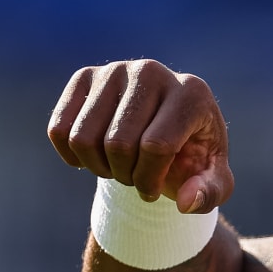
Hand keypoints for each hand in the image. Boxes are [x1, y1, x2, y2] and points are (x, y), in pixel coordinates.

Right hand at [47, 60, 233, 212]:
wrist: (167, 130)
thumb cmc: (191, 157)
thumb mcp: (213, 181)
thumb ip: (209, 195)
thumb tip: (187, 201)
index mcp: (192, 93)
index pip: (156, 146)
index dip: (149, 180)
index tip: (153, 190)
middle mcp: (152, 72)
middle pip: (118, 144)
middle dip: (124, 175)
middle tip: (135, 177)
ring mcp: (115, 70)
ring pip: (83, 138)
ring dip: (98, 167)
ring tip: (119, 166)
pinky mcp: (84, 76)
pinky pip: (59, 129)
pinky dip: (72, 156)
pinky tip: (95, 156)